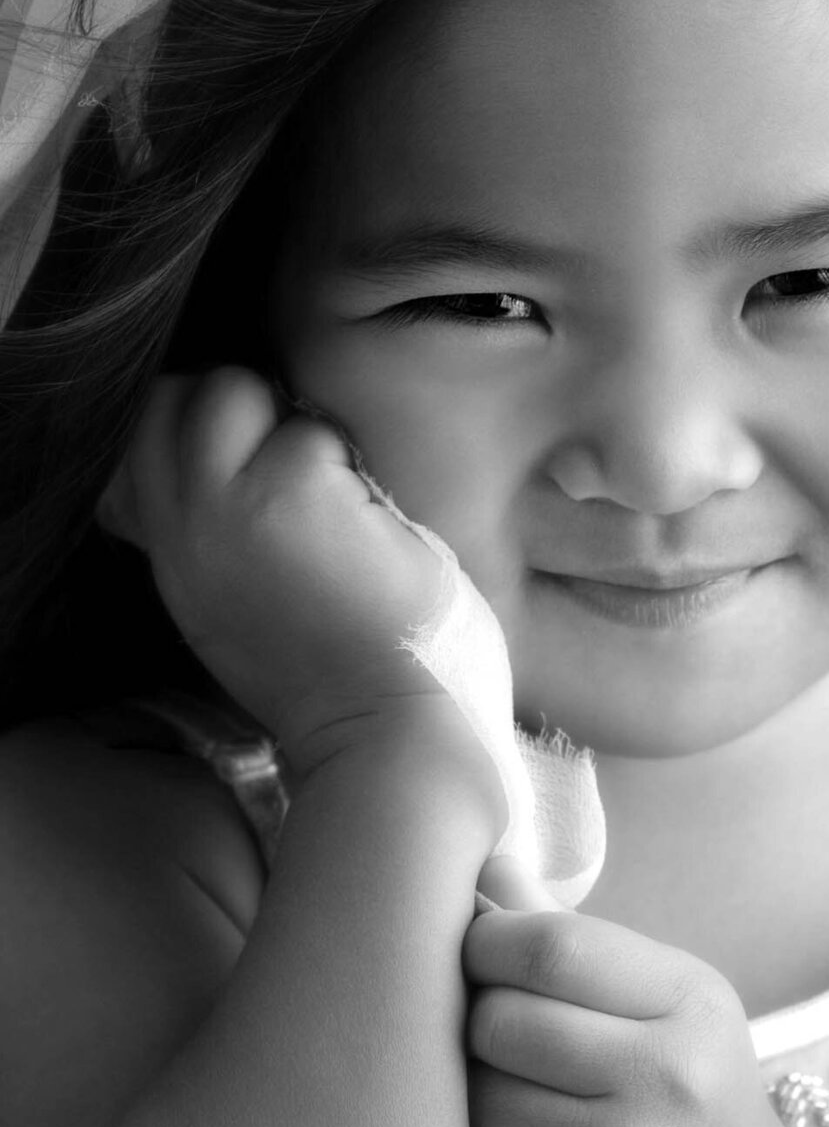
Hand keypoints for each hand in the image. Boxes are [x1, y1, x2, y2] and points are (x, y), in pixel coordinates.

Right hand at [98, 367, 453, 776]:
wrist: (391, 736)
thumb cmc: (345, 679)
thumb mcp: (239, 613)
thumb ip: (214, 540)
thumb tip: (221, 465)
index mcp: (174, 561)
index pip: (138, 442)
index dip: (192, 428)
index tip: (255, 465)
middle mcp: (185, 531)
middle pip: (167, 399)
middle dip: (235, 405)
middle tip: (301, 468)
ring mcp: (232, 506)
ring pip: (231, 391)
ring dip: (297, 429)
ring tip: (341, 501)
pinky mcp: (297, 489)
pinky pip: (316, 429)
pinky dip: (353, 464)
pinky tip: (375, 528)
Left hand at [462, 902, 799, 1126]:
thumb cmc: (685, 1082)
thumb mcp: (663, 995)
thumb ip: (570, 936)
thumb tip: (482, 866)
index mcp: (690, 1007)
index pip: (551, 949)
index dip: (489, 939)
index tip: (480, 948)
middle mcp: (664, 1090)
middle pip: (500, 1021)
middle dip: (480, 1016)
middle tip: (500, 1028)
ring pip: (477, 1100)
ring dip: (477, 1090)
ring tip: (519, 1093)